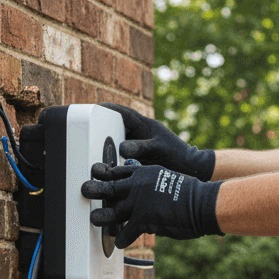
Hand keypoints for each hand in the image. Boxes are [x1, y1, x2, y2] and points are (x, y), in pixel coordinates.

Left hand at [81, 161, 222, 248]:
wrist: (203, 203)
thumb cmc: (189, 193)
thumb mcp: (166, 179)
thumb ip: (149, 185)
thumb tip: (140, 195)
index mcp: (144, 174)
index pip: (119, 171)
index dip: (106, 173)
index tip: (95, 171)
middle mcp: (138, 185)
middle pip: (110, 188)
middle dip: (96, 189)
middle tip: (84, 190)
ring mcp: (139, 202)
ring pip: (113, 211)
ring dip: (103, 217)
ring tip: (95, 220)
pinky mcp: (143, 219)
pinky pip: (127, 232)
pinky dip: (123, 239)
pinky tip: (120, 244)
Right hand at [101, 103, 215, 181]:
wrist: (190, 170)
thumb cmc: (178, 156)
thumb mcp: (158, 148)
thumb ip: (141, 147)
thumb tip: (121, 148)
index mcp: (145, 126)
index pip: (124, 114)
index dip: (109, 109)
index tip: (95, 107)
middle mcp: (140, 136)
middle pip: (117, 130)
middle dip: (103, 131)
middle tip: (88, 134)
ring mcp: (138, 148)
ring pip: (118, 145)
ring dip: (107, 150)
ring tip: (94, 155)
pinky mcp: (137, 161)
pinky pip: (122, 160)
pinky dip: (114, 163)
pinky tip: (106, 170)